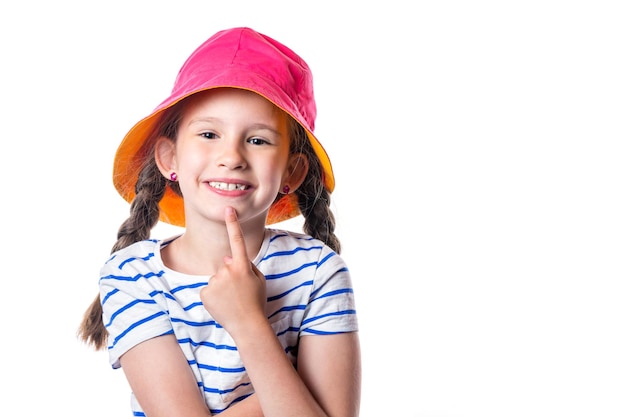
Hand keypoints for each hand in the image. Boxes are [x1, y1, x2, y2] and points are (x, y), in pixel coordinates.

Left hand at [200, 206, 266, 335]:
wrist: (247, 326)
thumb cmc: (256, 302)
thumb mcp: (259, 280)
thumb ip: (246, 265)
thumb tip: (227, 258)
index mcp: (243, 266)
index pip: (237, 240)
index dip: (232, 224)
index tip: (228, 209)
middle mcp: (227, 271)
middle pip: (225, 265)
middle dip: (230, 274)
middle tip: (239, 291)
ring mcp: (215, 282)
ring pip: (217, 278)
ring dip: (222, 286)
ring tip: (232, 300)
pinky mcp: (205, 292)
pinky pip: (209, 289)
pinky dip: (214, 296)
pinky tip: (222, 304)